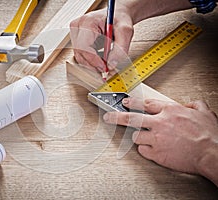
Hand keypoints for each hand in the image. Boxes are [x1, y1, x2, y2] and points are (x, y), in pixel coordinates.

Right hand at [69, 7, 133, 71]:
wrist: (116, 15)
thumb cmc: (119, 19)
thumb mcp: (125, 31)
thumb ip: (120, 49)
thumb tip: (111, 65)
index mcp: (87, 22)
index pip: (83, 46)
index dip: (93, 60)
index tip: (104, 67)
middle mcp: (77, 28)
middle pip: (80, 54)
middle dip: (94, 64)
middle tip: (108, 68)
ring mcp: (75, 34)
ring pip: (80, 57)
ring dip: (93, 63)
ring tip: (106, 61)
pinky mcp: (77, 40)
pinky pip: (82, 56)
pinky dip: (92, 60)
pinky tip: (102, 57)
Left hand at [103, 98, 217, 184]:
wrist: (211, 154)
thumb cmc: (209, 135)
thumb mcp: (204, 113)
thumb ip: (194, 105)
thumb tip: (190, 104)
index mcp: (170, 111)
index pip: (145, 103)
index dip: (132, 102)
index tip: (125, 102)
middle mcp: (160, 123)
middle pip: (131, 118)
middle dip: (116, 116)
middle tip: (108, 116)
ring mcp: (156, 139)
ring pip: (135, 135)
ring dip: (137, 136)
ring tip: (143, 137)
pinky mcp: (157, 153)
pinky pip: (142, 150)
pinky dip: (145, 149)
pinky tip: (151, 149)